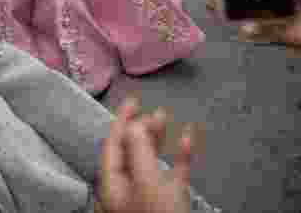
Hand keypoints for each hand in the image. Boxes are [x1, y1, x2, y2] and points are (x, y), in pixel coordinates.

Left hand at [96, 98, 195, 212]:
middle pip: (130, 150)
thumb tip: (135, 123)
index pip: (112, 144)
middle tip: (156, 111)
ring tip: (167, 118)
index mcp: (113, 185)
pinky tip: (187, 139)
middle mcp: (127, 190)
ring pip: (151, 160)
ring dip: (159, 138)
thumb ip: (139, 150)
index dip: (122, 120)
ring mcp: (150, 197)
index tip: (134, 99)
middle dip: (141, 127)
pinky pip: (173, 174)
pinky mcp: (171, 204)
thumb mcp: (148, 182)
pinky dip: (180, 156)